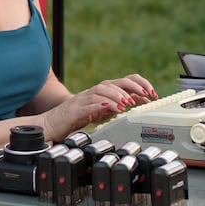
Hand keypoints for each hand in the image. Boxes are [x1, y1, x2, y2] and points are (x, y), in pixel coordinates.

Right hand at [40, 74, 156, 140]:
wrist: (52, 124)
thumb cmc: (76, 117)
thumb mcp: (103, 111)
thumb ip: (117, 105)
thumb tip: (138, 102)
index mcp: (103, 91)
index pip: (124, 81)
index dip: (140, 84)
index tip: (152, 93)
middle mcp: (95, 91)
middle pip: (116, 82)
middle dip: (133, 87)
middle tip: (145, 95)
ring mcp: (85, 98)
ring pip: (103, 90)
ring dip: (118, 95)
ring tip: (127, 103)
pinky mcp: (76, 108)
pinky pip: (90, 103)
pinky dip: (102, 104)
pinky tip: (110, 107)